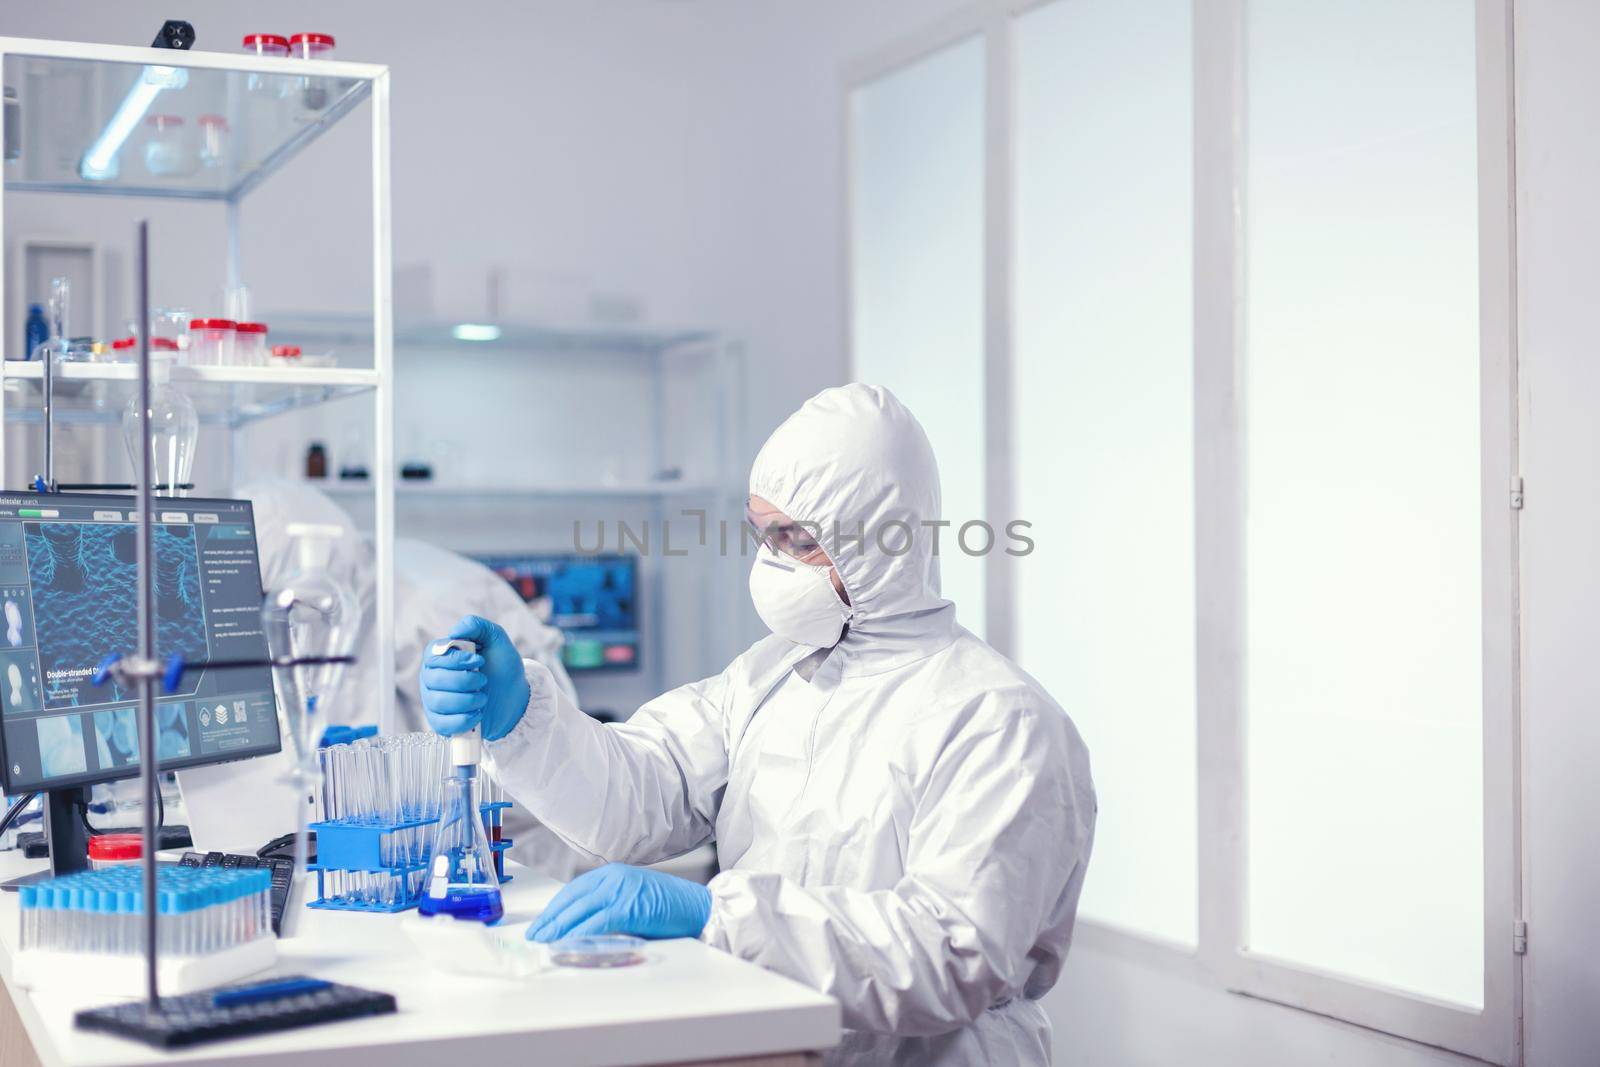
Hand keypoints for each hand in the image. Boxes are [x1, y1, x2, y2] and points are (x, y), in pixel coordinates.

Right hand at [419, 615, 530, 740]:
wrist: (515, 698)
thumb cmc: (502, 668)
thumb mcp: (496, 640)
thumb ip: (477, 626)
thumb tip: (454, 631)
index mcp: (441, 657)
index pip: (433, 656)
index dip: (455, 660)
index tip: (479, 661)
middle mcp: (432, 678)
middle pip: (434, 679)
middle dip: (465, 680)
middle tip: (484, 680)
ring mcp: (434, 701)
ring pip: (439, 702)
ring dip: (468, 700)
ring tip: (483, 697)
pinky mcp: (441, 723)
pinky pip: (443, 724)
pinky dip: (464, 719)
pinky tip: (478, 714)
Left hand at [527, 863, 711, 942]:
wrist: (700, 907)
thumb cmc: (670, 907)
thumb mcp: (633, 898)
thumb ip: (608, 906)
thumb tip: (581, 926)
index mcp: (613, 873)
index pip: (574, 889)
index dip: (555, 907)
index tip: (543, 922)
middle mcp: (613, 877)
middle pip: (572, 899)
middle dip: (550, 919)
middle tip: (536, 935)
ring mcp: (620, 890)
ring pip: (579, 911)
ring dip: (559, 929)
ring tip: (545, 942)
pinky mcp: (628, 907)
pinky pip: (596, 923)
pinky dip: (579, 934)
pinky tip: (568, 943)